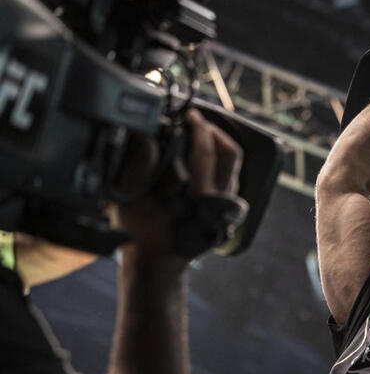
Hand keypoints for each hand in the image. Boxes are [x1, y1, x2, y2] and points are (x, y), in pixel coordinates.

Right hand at [113, 108, 242, 258]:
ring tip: (199, 129)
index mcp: (199, 200)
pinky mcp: (227, 203)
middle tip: (194, 118)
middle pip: (230, 154)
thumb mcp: (131, 203)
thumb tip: (147, 140)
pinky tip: (202, 147)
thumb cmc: (143, 231)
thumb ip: (138, 171)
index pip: (206, 155)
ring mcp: (227, 202)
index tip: (188, 115)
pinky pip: (230, 172)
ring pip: (233, 162)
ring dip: (218, 141)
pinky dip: (218, 154)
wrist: (159, 258)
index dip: (198, 130)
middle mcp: (220, 201)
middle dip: (212, 130)